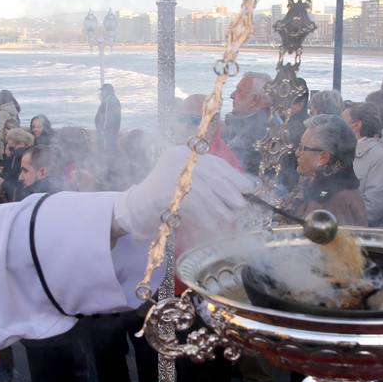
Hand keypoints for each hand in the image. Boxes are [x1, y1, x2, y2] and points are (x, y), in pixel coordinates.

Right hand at [113, 145, 252, 240]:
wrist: (134, 210)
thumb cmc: (166, 200)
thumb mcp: (187, 183)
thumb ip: (210, 183)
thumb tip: (242, 190)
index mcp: (184, 154)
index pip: (215, 162)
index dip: (233, 176)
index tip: (248, 188)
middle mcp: (177, 159)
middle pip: (212, 176)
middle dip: (230, 193)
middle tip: (242, 207)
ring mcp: (169, 174)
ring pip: (205, 193)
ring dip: (221, 209)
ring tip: (230, 220)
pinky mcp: (165, 192)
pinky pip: (194, 207)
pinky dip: (207, 218)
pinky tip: (215, 227)